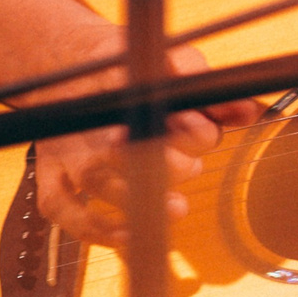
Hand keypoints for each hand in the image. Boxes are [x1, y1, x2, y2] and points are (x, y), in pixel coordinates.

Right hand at [31, 40, 260, 246]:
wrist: (63, 66)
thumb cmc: (126, 68)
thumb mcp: (170, 61)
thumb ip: (206, 88)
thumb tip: (247, 111)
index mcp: (118, 84)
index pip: (151, 107)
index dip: (186, 127)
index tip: (206, 131)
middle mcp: (88, 120)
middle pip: (124, 150)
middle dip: (169, 164)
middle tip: (193, 166)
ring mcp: (66, 150)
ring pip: (96, 181)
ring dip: (137, 199)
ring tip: (178, 207)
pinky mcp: (51, 175)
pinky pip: (62, 209)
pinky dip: (92, 227)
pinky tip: (127, 235)